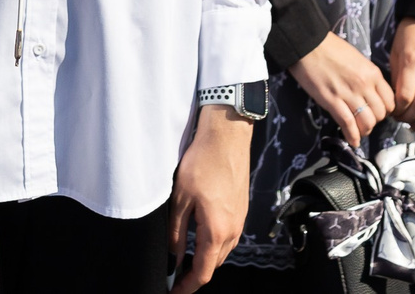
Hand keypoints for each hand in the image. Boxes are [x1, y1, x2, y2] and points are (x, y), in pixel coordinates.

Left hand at [168, 105, 251, 290]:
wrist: (227, 137)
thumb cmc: (202, 164)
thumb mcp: (180, 200)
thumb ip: (176, 233)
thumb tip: (173, 258)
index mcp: (217, 232)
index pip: (203, 273)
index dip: (187, 287)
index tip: (173, 292)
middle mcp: (233, 231)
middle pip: (214, 264)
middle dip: (195, 273)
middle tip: (174, 274)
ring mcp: (240, 220)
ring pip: (222, 251)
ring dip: (205, 258)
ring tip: (184, 256)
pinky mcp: (241, 209)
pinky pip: (227, 236)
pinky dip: (213, 243)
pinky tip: (199, 233)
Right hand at [289, 32, 392, 146]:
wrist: (308, 44)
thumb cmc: (331, 48)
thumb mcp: (358, 58)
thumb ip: (367, 76)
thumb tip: (371, 92)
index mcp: (372, 73)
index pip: (390, 101)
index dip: (386, 110)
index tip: (378, 111)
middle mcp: (364, 85)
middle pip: (380, 114)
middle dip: (375, 121)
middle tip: (367, 120)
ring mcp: (348, 94)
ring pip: (367, 122)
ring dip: (365, 130)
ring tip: (360, 130)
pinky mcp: (332, 101)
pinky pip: (348, 124)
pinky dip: (352, 136)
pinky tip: (353, 141)